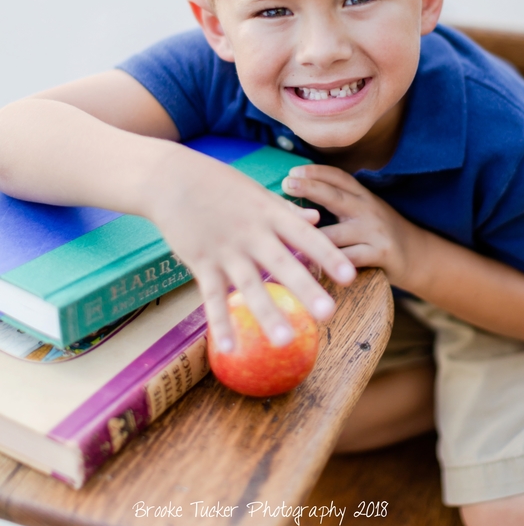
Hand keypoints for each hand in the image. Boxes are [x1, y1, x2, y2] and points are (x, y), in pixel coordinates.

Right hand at [146, 147, 355, 352]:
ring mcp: (225, 250)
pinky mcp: (201, 263)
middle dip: (305, 289)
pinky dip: (220, 322)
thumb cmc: (218, 183)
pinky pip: (212, 296)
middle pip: (282, 264)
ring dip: (267, 313)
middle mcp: (251, 233)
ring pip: (249, 285)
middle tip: (329, 314)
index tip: (350, 277)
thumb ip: (287, 210)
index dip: (329, 256)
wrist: (171, 178)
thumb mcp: (257, 191)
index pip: (306, 236)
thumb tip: (317, 219)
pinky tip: (229, 347)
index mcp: (270, 214)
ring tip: (286, 341)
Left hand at [282, 164, 418, 287]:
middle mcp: (368, 209)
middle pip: (336, 196)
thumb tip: (300, 196)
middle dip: (310, 188)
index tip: (293, 170)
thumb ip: (340, 204)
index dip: (316, 171)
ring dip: (311, 237)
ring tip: (285, 236)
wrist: (419, 256)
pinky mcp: (380, 254)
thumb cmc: (380, 234)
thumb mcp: (365, 212)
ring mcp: (374, 231)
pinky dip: (328, 264)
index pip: (339, 177)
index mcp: (363, 196)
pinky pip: (348, 259)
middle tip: (286, 183)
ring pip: (336, 234)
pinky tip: (309, 267)